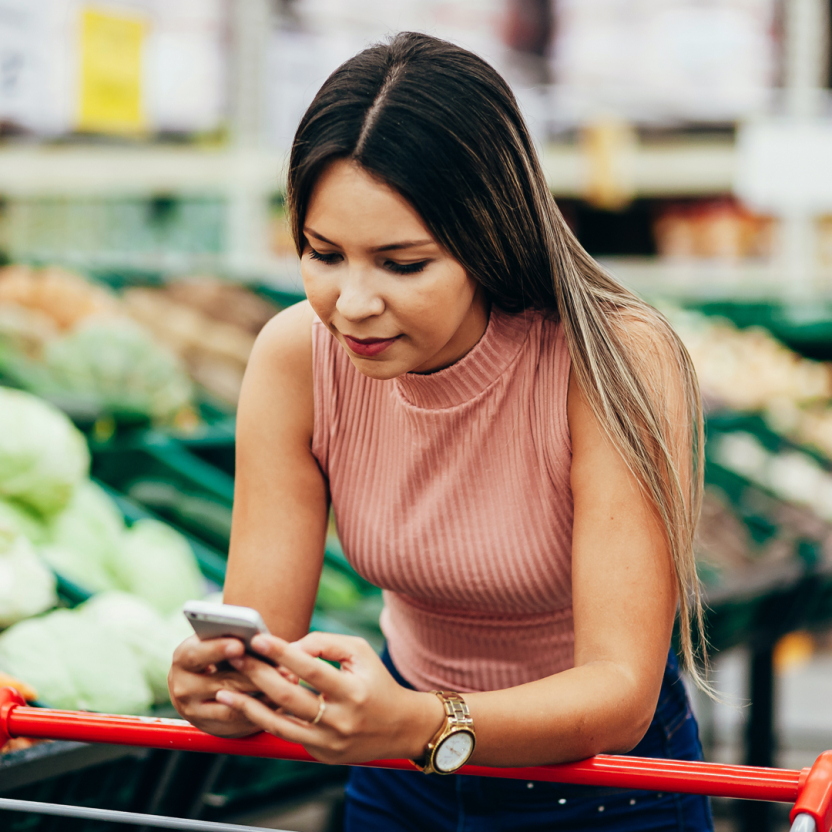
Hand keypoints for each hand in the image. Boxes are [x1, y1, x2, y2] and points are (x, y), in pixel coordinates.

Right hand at [169, 635, 286, 737]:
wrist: (196, 686)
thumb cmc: (215, 653)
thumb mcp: (215, 641)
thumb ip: (232, 639)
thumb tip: (261, 639)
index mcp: (183, 658)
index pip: (197, 654)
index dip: (218, 649)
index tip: (240, 645)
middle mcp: (183, 687)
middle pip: (223, 682)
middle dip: (256, 673)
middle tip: (283, 666)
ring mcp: (194, 711)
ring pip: (234, 705)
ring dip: (264, 694)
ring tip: (289, 682)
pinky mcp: (210, 727)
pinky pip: (240, 721)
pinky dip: (262, 710)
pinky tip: (282, 699)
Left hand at [214, 632, 443, 764]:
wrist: (400, 727)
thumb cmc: (377, 682)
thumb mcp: (359, 653)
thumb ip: (324, 644)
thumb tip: (289, 649)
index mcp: (353, 691)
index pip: (312, 669)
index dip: (283, 653)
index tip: (259, 639)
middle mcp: (340, 720)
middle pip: (289, 698)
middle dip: (258, 676)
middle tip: (236, 659)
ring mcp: (329, 743)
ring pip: (279, 725)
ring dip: (248, 707)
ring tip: (223, 692)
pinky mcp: (321, 755)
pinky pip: (286, 736)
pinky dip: (265, 720)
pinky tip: (246, 707)